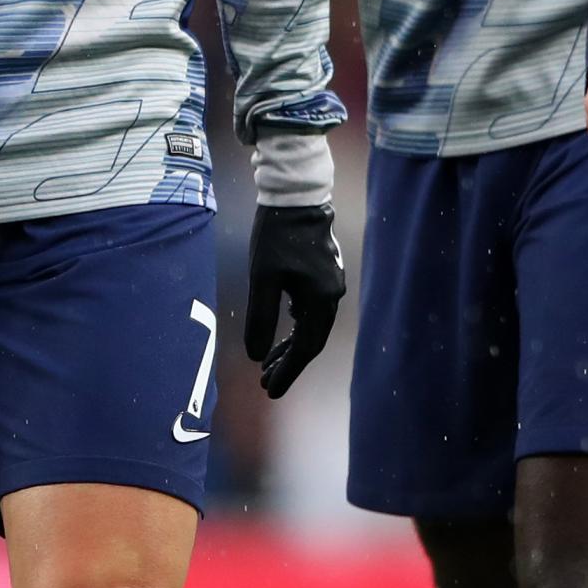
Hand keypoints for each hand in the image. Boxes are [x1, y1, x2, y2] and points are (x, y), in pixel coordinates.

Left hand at [245, 205, 344, 397]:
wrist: (295, 196)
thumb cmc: (277, 235)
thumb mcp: (263, 278)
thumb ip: (261, 317)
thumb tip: (255, 356)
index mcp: (322, 299)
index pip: (306, 347)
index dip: (289, 371)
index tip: (270, 391)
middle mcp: (331, 295)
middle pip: (311, 340)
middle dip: (288, 363)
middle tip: (265, 383)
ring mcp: (328, 284)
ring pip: (310, 326)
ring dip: (289, 346)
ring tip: (267, 364)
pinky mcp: (321, 275)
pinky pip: (310, 311)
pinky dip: (294, 327)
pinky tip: (280, 333)